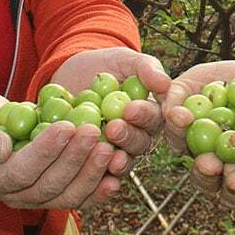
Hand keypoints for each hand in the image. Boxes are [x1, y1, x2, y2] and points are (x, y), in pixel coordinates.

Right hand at [0, 90, 116, 208]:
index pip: (22, 171)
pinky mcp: (57, 192)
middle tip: (94, 132)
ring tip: (110, 148)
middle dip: (75, 159)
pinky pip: (80, 196)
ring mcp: (38, 197)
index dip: (46, 152)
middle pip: (50, 185)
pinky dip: (99, 189)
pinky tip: (116, 174)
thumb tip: (0, 150)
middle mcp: (16, 196)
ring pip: (68, 195)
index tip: (66, 127)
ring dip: (92, 173)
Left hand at [50, 47, 170, 183]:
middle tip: (112, 128)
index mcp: (148, 114)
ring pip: (121, 162)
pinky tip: (87, 168)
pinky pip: (97, 174)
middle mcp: (135, 136)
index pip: (152, 118)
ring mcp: (114, 151)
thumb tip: (165, 83)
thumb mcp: (124, 60)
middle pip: (139, 144)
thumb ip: (146, 68)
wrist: (69, 75)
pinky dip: (94, 174)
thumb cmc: (104, 65)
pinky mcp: (91, 161)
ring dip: (114, 159)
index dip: (143, 116)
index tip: (130, 109)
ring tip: (101, 148)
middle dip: (127, 137)